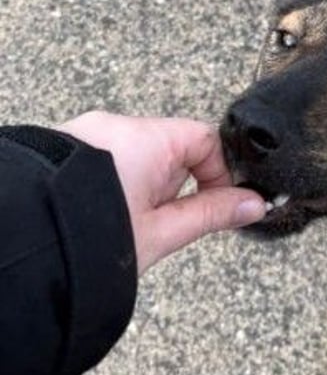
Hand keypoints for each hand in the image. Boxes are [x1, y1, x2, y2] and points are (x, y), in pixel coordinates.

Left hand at [58, 111, 264, 274]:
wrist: (20, 248)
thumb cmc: (89, 239)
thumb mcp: (162, 232)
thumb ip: (212, 213)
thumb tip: (255, 205)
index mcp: (146, 139)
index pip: (204, 138)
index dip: (218, 172)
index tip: (214, 204)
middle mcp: (115, 126)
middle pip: (172, 147)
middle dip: (175, 185)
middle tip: (161, 222)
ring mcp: (85, 133)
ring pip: (138, 155)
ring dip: (144, 186)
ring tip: (126, 223)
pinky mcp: (64, 147)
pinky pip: (107, 156)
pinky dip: (115, 182)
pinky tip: (102, 213)